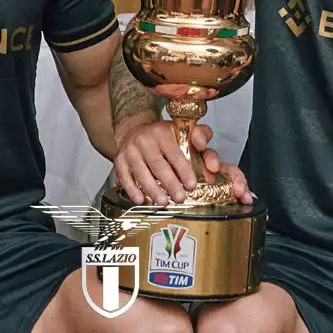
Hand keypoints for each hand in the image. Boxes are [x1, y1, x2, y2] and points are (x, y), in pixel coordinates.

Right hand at [112, 120, 250, 204]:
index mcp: (162, 133)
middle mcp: (144, 140)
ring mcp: (130, 151)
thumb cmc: (163, 136)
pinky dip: (132, 190)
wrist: (134, 130)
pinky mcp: (119, 161)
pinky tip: (141, 200)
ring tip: (163, 202)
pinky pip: (124, 177)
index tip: (191, 185)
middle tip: (180, 198)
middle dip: (170, 184)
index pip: (174, 153)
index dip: (183, 170)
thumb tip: (213, 164)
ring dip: (152, 190)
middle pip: (158, 165)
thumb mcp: (184, 131)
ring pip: (141, 173)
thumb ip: (202, 140)